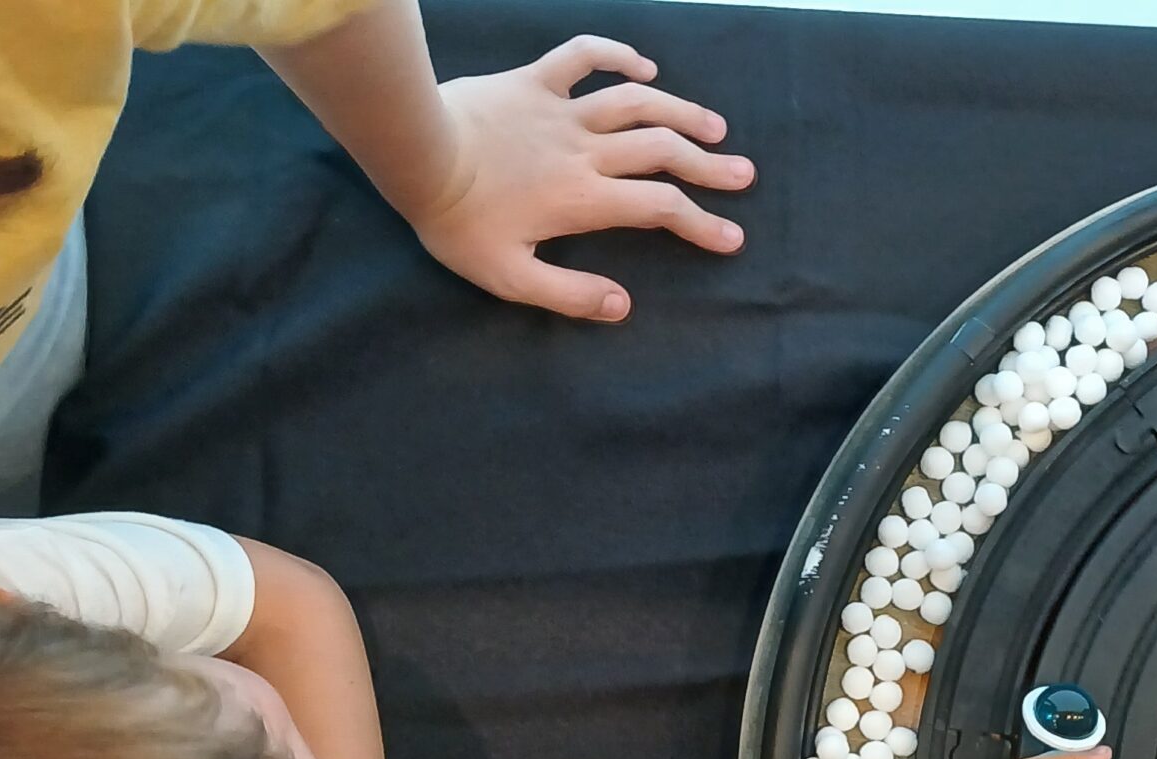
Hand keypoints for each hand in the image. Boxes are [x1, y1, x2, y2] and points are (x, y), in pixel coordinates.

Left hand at [406, 37, 751, 322]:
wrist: (413, 151)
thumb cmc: (457, 220)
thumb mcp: (510, 277)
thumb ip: (569, 295)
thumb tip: (622, 305)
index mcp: (586, 199)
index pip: (661, 209)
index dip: (702, 224)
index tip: (732, 238)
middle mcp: (586, 151)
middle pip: (663, 152)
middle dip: (709, 166)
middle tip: (743, 174)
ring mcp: (563, 111)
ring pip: (637, 103)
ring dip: (681, 111)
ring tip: (714, 125)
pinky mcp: (535, 81)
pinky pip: (582, 56)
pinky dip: (616, 55)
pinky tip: (642, 64)